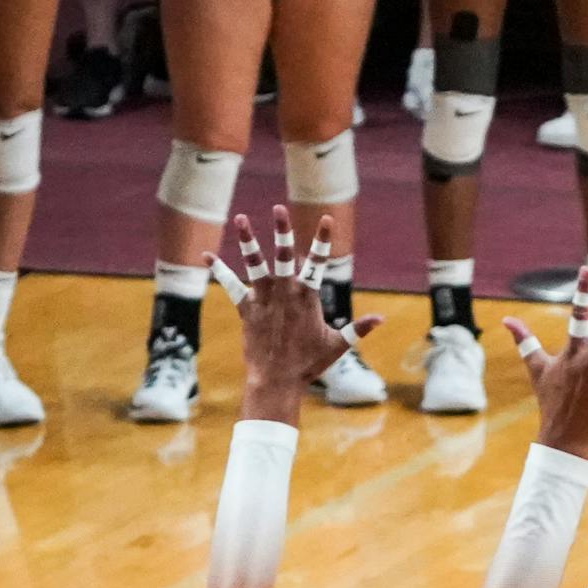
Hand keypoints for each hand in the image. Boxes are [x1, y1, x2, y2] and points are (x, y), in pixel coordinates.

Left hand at [208, 207, 381, 425]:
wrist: (276, 379)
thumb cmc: (308, 364)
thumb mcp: (337, 345)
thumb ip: (358, 328)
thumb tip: (382, 319)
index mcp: (308, 298)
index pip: (318, 263)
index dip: (323, 240)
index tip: (327, 219)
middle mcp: (285, 293)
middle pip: (284, 256)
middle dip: (283, 231)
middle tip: (279, 208)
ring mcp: (264, 299)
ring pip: (255, 264)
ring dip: (248, 241)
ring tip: (241, 219)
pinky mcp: (246, 309)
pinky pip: (231, 285)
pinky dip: (219, 270)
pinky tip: (206, 255)